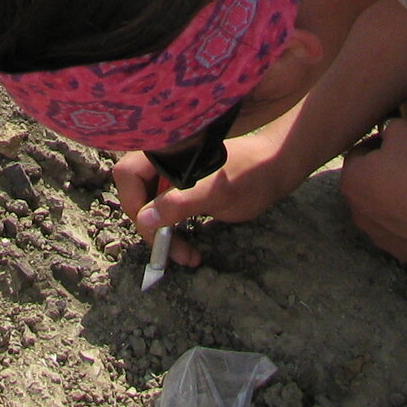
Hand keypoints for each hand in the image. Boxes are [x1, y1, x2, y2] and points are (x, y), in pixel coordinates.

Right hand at [114, 124, 306, 274]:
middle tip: (173, 254)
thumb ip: (180, 203)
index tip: (155, 232)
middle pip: (137, 194)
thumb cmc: (251, 175)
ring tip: (186, 255)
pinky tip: (189, 246)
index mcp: (167, 151)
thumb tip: (145, 219)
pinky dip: (174, 230)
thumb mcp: (217, 193)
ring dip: (163, 234)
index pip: (129, 175)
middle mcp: (166, 159)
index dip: (134, 204)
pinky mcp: (185, 188)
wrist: (277, 168)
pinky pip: (167, 210)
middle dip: (151, 228)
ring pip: (152, 207)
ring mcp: (174, 174)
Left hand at [340, 119, 406, 265]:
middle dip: (386, 172)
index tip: (402, 142)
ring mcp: (378, 235)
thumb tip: (388, 134)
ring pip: (384, 209)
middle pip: (369, 183)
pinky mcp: (400, 252)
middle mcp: (357, 211)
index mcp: (351, 179)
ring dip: (397, 198)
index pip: (360, 153)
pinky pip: (402, 230)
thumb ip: (389, 128)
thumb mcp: (405, 129)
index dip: (381, 143)